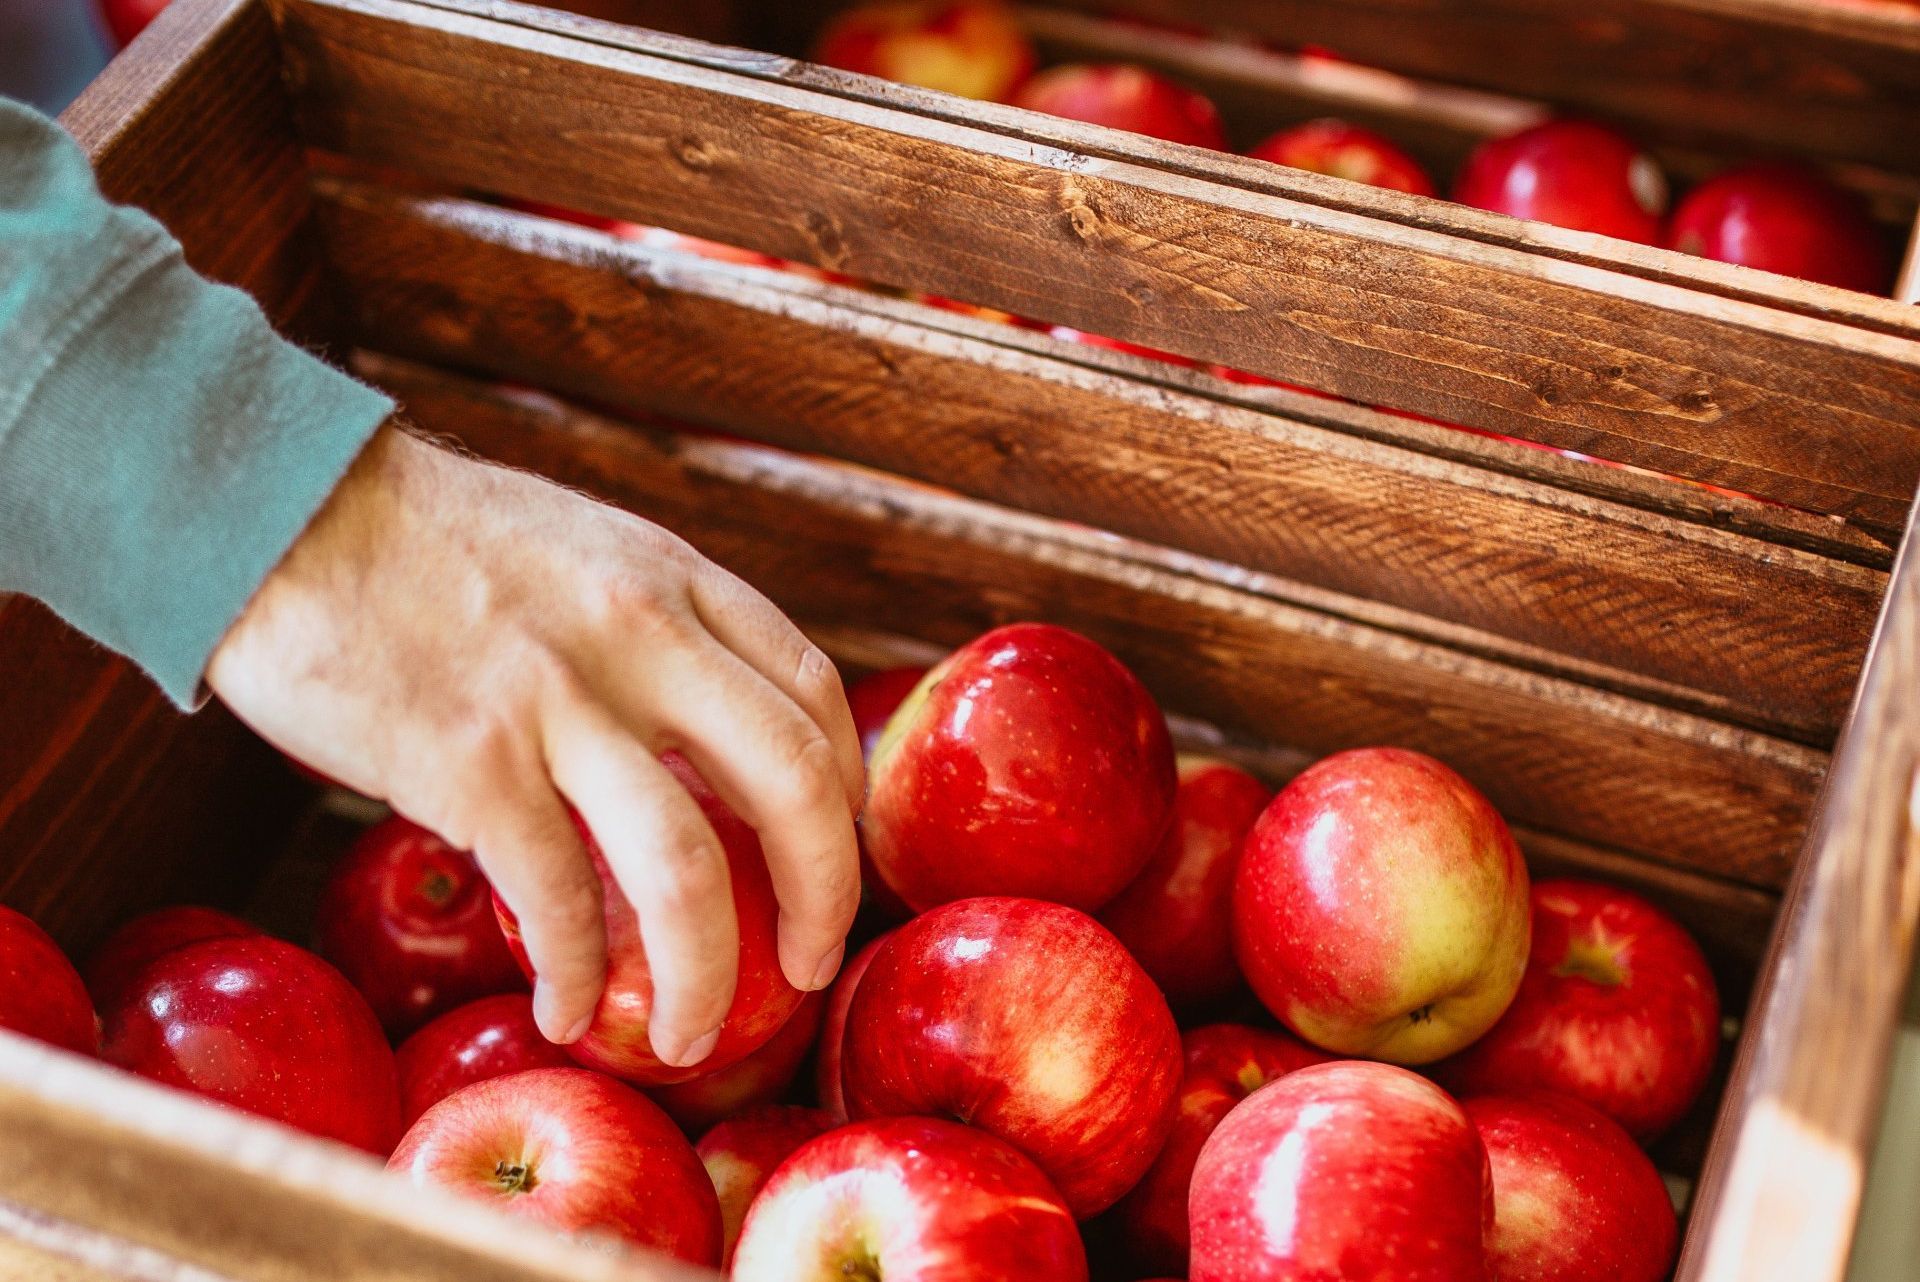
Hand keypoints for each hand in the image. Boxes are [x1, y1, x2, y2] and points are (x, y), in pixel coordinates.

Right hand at [207, 424, 863, 1065]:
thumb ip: (655, 630)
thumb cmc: (428, 540)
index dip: (843, 797)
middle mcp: (641, 637)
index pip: (815, 697)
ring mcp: (558, 703)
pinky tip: (565, 1012)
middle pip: (794, 787)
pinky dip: (576, 977)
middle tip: (808, 966)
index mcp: (676, 581)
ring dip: (704, 980)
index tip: (830, 856)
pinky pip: (557, 902)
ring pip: (686, 872)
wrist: (279, 507)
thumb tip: (702, 741)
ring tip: (690, 1039)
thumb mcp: (583, 552)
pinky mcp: (468, 766)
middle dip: (823, 898)